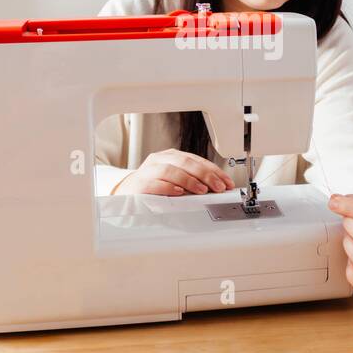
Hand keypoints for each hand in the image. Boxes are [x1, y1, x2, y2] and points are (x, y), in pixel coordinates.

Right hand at [113, 149, 235, 196]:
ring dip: (188, 180)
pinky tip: (178, 192)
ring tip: (202, 190)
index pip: (196, 160)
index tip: (226, 182)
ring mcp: (147, 171)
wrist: (125, 195)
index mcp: (171, 157)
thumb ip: (193, 181)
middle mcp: (159, 161)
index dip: (213, 170)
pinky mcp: (138, 185)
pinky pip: (153, 184)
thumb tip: (217, 188)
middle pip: (184, 162)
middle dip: (205, 174)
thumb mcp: (176, 181)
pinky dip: (167, 187)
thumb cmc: (154, 188)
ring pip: (169, 170)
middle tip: (218, 187)